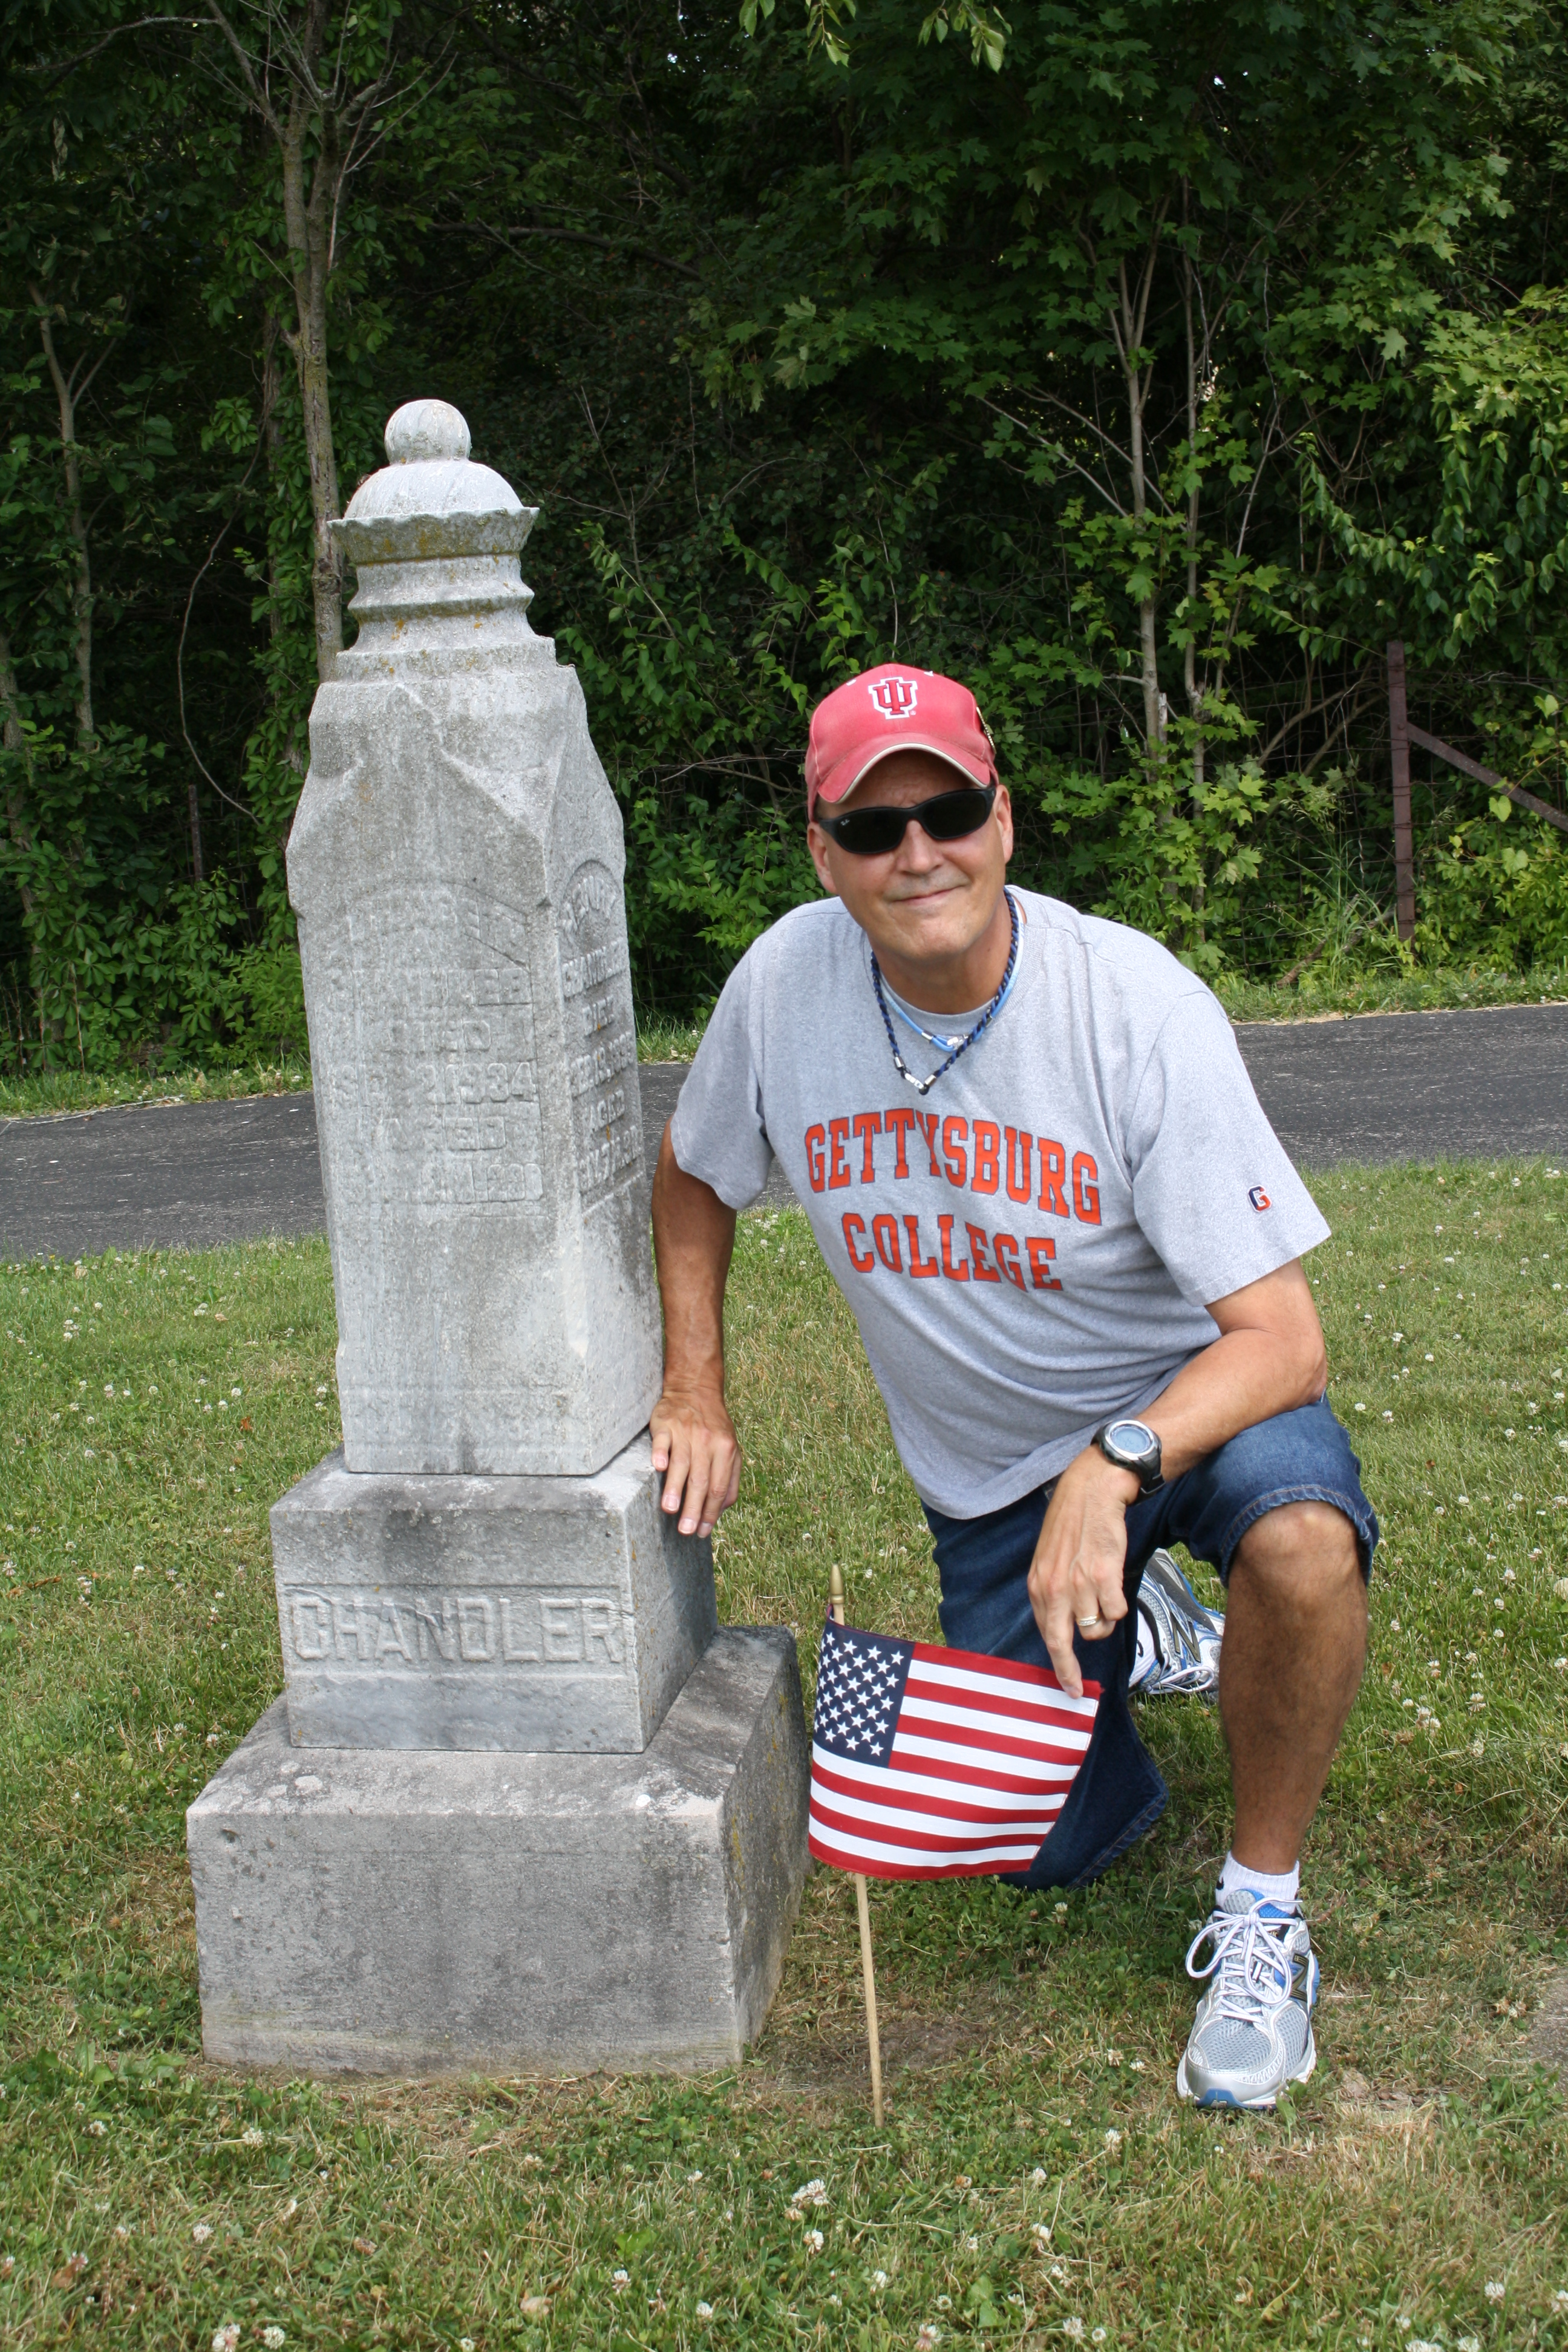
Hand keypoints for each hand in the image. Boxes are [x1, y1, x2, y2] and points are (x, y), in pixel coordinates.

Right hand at [649, 1384, 741, 1537]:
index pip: (719, 1488)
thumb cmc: (713, 1426)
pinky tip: (658, 1467)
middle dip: (693, 1508)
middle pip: (701, 1480)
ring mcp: (686, 1432)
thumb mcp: (730, 1449)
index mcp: (726, 1450)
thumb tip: (722, 1509)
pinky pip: (663, 1440)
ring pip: (682, 1463)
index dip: (711, 1512)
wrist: (695, 1389)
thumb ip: (730, 1478)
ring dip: (676, 1488)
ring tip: (670, 1510)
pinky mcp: (666, 1423)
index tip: (702, 1531)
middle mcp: (707, 1442)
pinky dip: (661, 1453)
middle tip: (685, 1530)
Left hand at [1026, 1446, 1139, 1697]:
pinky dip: (1119, 1604)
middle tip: (1076, 1688)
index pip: (1045, 1635)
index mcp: (1038, 1585)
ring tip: (1103, 1592)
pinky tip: (1114, 1580)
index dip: (1057, 1664)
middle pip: (1063, 1642)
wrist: (1092, 1492)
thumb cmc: (1072, 1526)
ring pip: (1098, 1628)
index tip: (1067, 1685)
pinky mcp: (1105, 1577)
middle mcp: (1055, 1588)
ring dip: (1105, 1618)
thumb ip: (1051, 1592)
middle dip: (1069, 1670)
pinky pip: (1117, 1612)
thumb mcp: (1049, 1560)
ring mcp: (1080, 1584)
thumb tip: (1060, 1628)